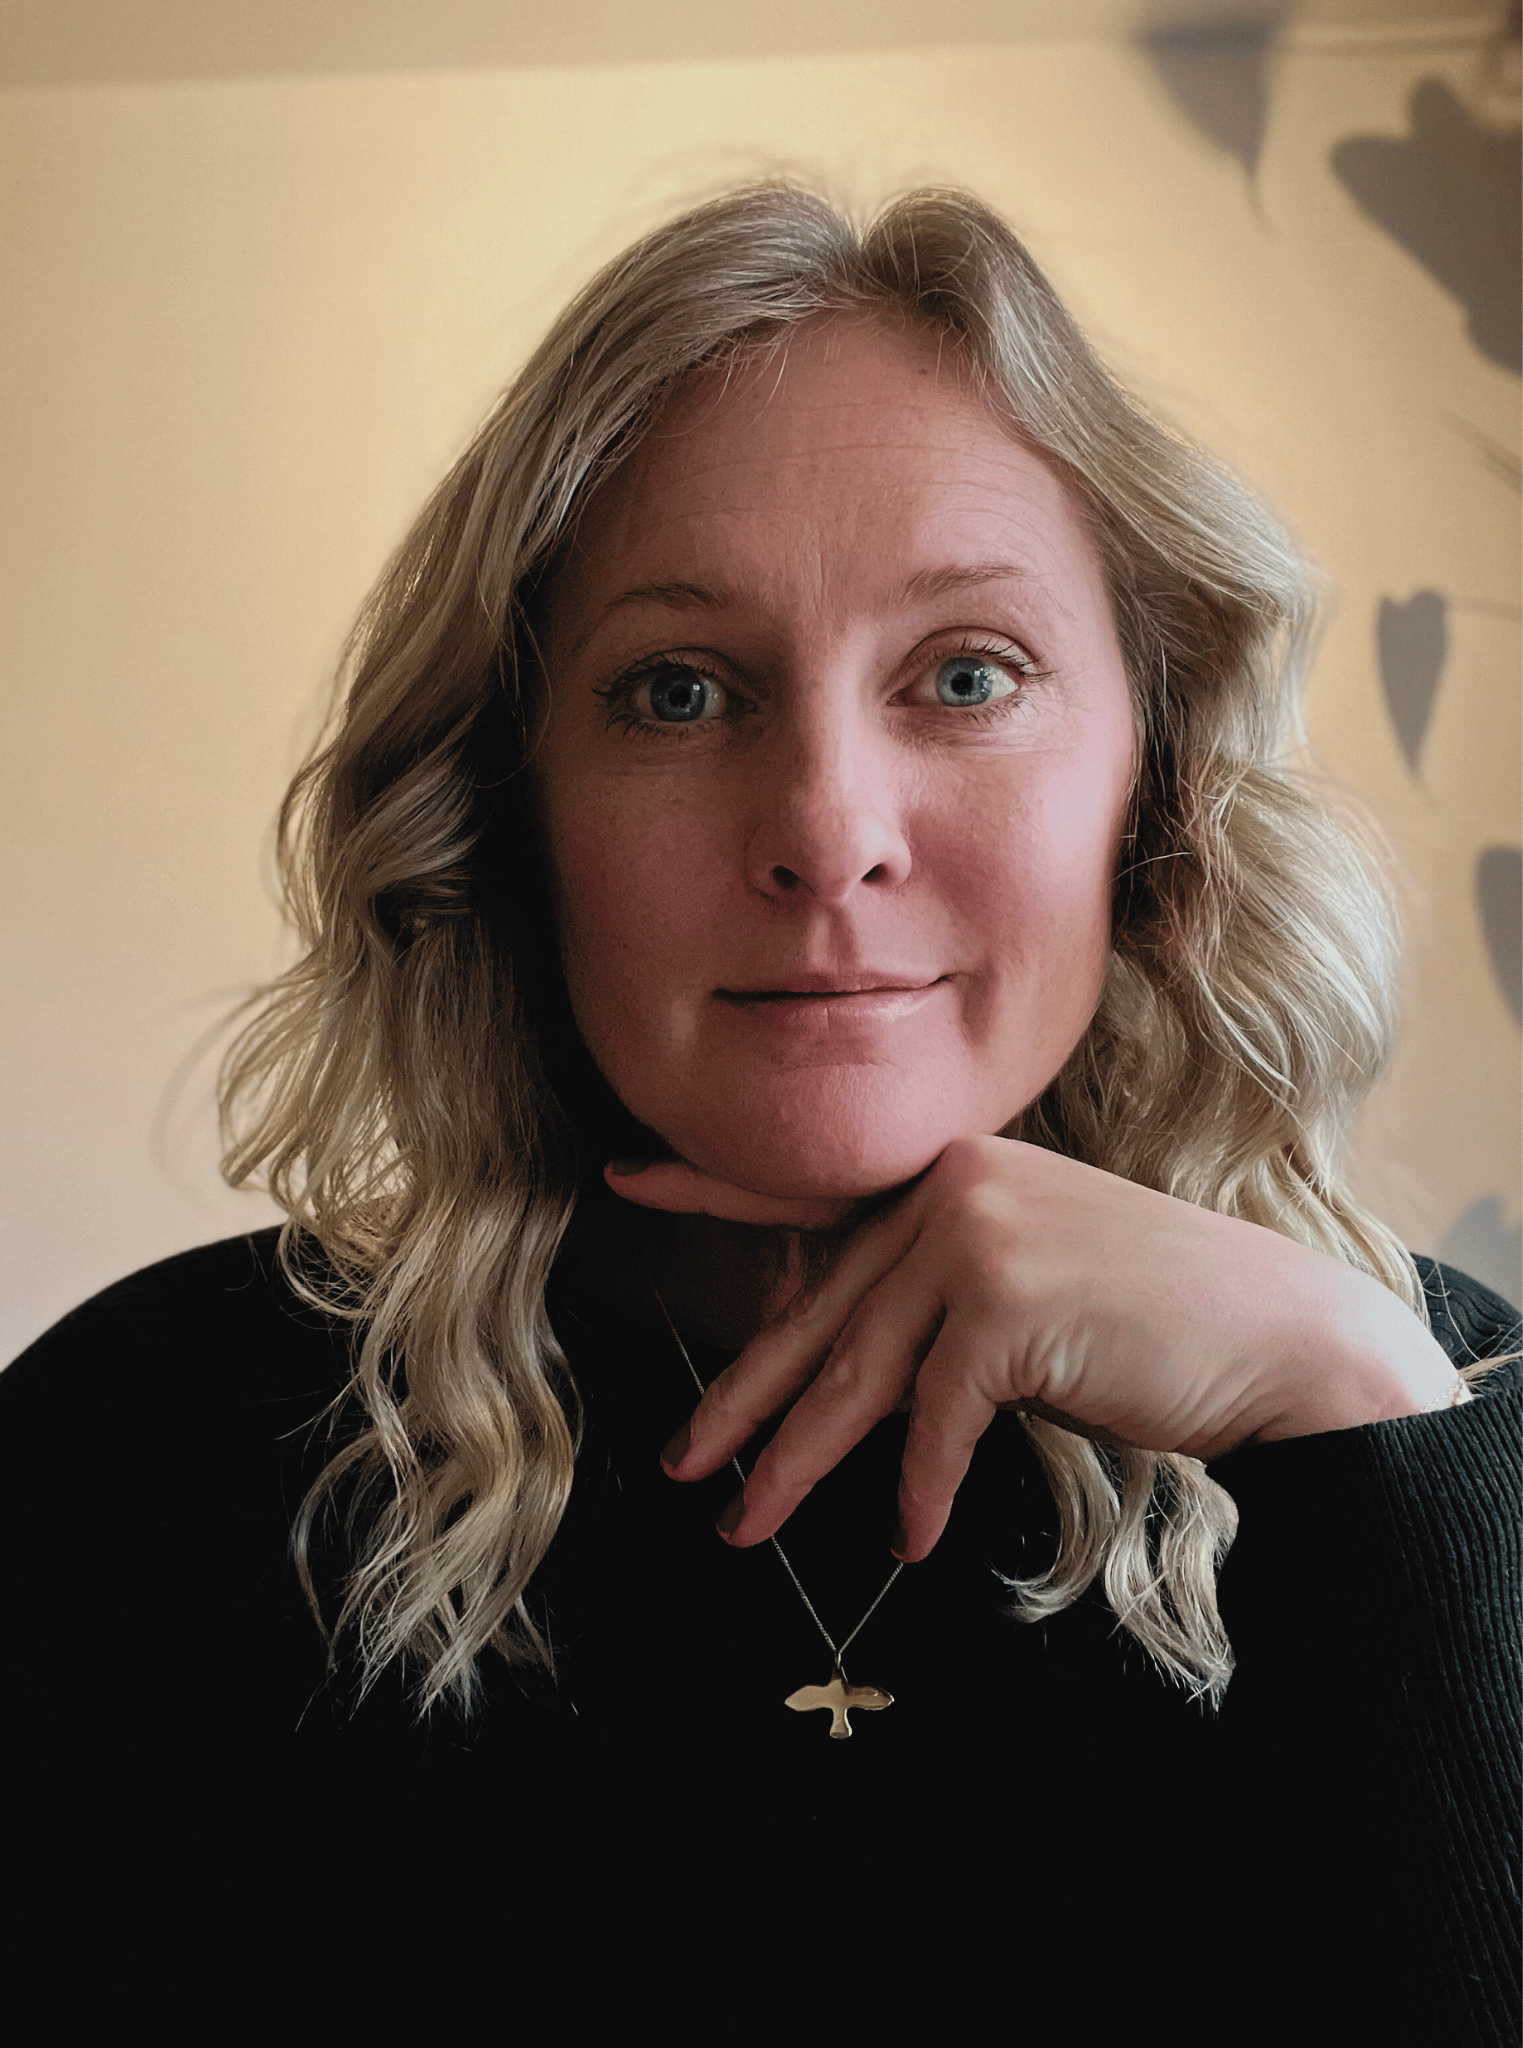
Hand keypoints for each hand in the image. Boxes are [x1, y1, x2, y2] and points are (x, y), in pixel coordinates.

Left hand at [606, 1137, 1459, 1559]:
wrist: (1278, 1338)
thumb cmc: (1153, 1321)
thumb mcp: (1025, 1286)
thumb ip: (933, 1298)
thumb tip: (842, 1368)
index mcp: (950, 1169)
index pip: (812, 1190)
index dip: (714, 1186)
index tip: (626, 1178)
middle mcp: (951, 1184)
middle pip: (820, 1312)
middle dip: (746, 1399)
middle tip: (685, 1460)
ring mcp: (975, 1236)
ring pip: (856, 1374)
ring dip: (798, 1463)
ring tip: (747, 1525)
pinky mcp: (1004, 1305)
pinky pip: (933, 1418)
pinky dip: (919, 1486)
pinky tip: (911, 1540)